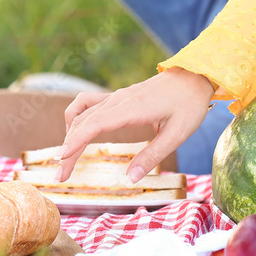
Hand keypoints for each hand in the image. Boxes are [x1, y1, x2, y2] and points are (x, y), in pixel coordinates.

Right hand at [57, 68, 214, 182]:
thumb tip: (130, 179)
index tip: (62, 159)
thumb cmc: (188, 104)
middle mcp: (118, 100)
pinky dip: (77, 118)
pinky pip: (89, 103)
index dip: (75, 141)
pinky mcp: (118, 97)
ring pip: (82, 112)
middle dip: (68, 148)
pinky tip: (77, 131)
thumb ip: (152, 157)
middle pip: (83, 122)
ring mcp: (116, 96)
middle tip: (61, 175)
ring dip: (70, 133)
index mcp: (131, 109)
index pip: (93, 125)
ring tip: (67, 156)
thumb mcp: (176, 135)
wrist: (194, 76)